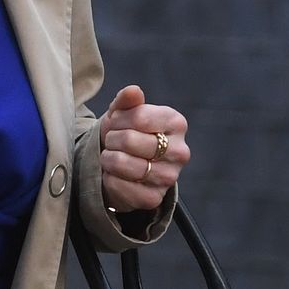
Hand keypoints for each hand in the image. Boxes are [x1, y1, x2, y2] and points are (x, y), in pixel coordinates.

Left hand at [98, 84, 189, 214]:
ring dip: (109, 159)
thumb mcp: (123, 112)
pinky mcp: (155, 198)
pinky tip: (114, 174)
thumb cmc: (126, 133)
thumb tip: (133, 91)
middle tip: (112, 142)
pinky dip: (109, 179)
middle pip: (130, 140)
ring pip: (123, 163)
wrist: (123, 166)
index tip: (116, 123)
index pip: (139, 117)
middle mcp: (180, 151)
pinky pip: (121, 186)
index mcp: (176, 123)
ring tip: (112, 157)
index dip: (118, 120)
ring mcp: (170, 177)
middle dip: (112, 139)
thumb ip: (127, 100)